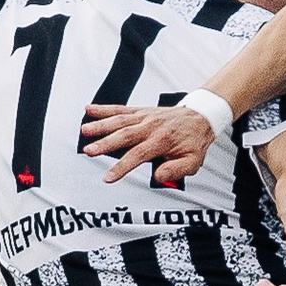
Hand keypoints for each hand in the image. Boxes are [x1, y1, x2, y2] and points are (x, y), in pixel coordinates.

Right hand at [81, 103, 214, 186]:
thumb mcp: (192, 162)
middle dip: (105, 143)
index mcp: (162, 141)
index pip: (138, 155)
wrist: (201, 118)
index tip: (108, 177)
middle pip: (124, 135)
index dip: (122, 167)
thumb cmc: (194, 141)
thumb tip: (159, 177)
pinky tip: (89, 110)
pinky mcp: (140, 110)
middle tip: (89, 151)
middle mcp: (151, 126)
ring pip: (119, 120)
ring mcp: (144, 117)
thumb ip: (176, 171)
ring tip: (85, 131)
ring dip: (100, 125)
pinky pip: (120, 108)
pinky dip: (104, 109)